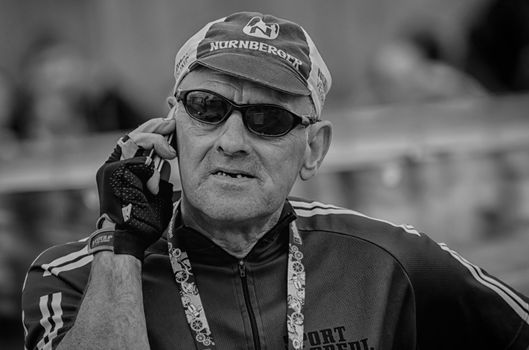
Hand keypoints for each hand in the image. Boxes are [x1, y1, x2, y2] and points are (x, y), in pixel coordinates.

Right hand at [95, 117, 177, 259]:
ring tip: (170, 151)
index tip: (169, 127)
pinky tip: (158, 177)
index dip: (152, 130)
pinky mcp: (112, 174)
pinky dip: (152, 167)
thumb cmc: (141, 221)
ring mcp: (111, 169)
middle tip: (171, 127)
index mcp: (121, 168)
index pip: (135, 140)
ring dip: (155, 142)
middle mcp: (112, 166)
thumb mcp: (156, 194)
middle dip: (155, 128)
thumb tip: (167, 163)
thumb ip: (159, 177)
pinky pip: (137, 160)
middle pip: (132, 135)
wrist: (127, 239)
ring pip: (133, 141)